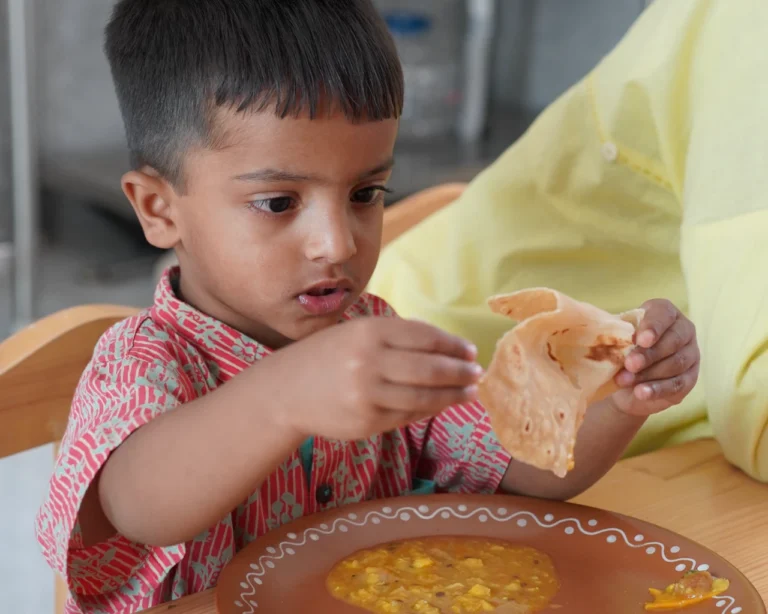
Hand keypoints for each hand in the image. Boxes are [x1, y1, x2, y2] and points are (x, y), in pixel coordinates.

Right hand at [274, 318, 481, 440]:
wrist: (286, 390)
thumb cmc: (327, 357)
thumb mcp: (357, 334)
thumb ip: (397, 337)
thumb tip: (447, 348)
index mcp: (369, 332)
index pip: (424, 337)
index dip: (452, 345)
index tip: (470, 351)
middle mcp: (369, 361)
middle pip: (430, 368)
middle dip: (460, 372)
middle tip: (477, 373)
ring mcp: (367, 394)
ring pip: (423, 397)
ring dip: (452, 396)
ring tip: (469, 393)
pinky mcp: (366, 421)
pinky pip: (407, 416)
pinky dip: (429, 410)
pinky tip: (441, 405)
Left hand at [612, 299, 698, 415]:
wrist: (624, 380)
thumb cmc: (620, 349)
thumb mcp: (616, 338)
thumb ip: (615, 332)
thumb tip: (602, 331)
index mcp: (664, 313)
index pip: (664, 314)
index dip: (653, 326)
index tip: (640, 340)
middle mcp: (683, 331)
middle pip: (673, 340)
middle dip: (649, 354)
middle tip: (629, 364)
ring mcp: (690, 355)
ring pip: (675, 363)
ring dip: (648, 373)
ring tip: (624, 380)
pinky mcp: (689, 379)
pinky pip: (677, 384)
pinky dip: (657, 389)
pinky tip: (641, 392)